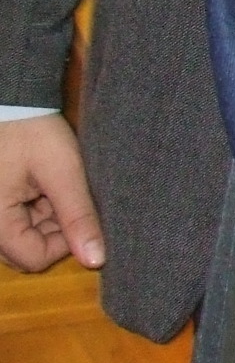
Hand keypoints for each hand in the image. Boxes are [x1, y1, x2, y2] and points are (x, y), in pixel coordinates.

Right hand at [0, 112, 103, 271]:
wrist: (11, 101)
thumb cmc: (32, 132)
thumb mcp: (62, 172)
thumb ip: (78, 217)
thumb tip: (96, 261)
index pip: (33, 259)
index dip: (64, 243)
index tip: (78, 213)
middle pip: (25, 251)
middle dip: (53, 230)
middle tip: (64, 196)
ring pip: (22, 236)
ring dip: (45, 219)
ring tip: (53, 186)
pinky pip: (14, 220)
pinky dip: (34, 209)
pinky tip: (42, 185)